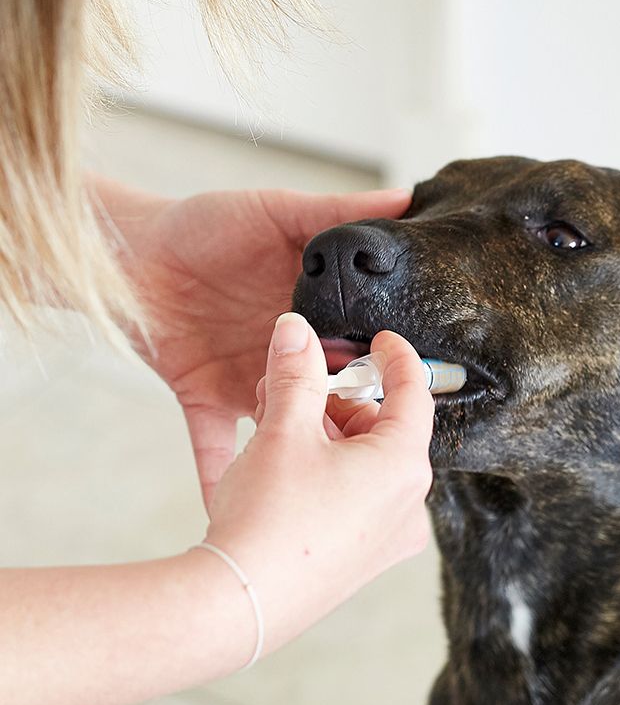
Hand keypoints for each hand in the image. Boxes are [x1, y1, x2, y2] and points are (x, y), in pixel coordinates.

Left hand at [94, 178, 411, 505]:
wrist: (125, 248)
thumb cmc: (201, 223)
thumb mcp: (277, 212)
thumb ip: (337, 211)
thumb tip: (405, 198)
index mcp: (310, 317)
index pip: (357, 348)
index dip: (381, 370)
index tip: (408, 395)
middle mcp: (284, 356)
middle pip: (326, 398)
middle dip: (346, 426)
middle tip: (371, 454)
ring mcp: (245, 381)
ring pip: (281, 427)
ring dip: (297, 453)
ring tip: (323, 486)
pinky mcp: (203, 398)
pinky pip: (214, 445)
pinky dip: (220, 476)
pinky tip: (237, 506)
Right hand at [206, 314, 433, 650]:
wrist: (240, 604)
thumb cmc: (269, 519)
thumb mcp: (283, 431)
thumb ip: (295, 374)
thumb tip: (296, 330)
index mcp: (404, 467)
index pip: (414, 394)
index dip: (395, 358)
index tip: (379, 340)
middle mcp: (409, 505)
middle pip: (384, 430)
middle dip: (339, 403)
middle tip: (294, 389)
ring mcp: (389, 537)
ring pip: (368, 464)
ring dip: (328, 437)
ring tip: (277, 427)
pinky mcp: (366, 559)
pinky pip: (359, 499)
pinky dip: (330, 473)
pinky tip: (286, 468)